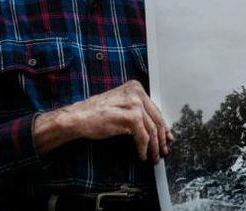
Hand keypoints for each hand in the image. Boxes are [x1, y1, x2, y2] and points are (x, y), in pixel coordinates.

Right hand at [34, 80, 172, 163]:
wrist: (79, 117)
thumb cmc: (96, 113)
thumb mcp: (120, 105)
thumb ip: (137, 111)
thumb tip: (155, 127)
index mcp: (135, 87)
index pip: (155, 109)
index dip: (162, 127)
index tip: (166, 137)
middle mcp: (137, 92)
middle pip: (156, 119)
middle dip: (161, 139)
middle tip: (162, 151)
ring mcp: (134, 103)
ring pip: (152, 130)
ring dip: (153, 147)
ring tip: (152, 157)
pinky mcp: (131, 117)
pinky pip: (143, 137)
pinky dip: (143, 148)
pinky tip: (141, 155)